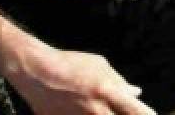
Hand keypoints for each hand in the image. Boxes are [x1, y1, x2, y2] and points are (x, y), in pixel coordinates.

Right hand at [9, 47, 154, 114]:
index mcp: (109, 93)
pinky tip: (83, 111)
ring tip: (101, 110)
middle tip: (125, 113)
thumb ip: (119, 81)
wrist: (36, 72)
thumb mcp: (100, 66)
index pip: (138, 112)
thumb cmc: (71, 64)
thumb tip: (136, 92)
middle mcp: (97, 111)